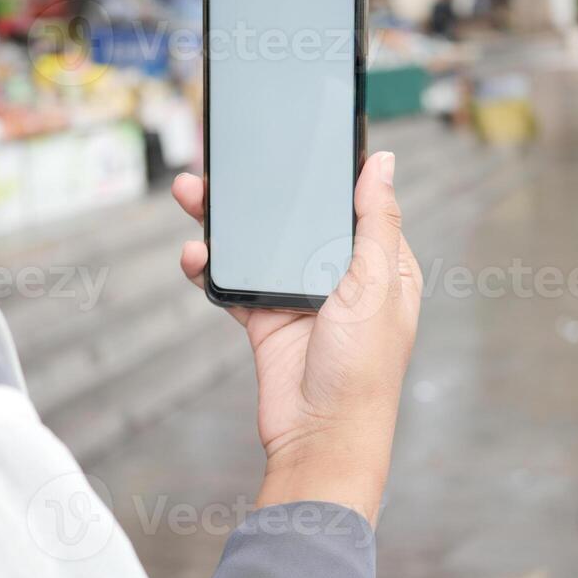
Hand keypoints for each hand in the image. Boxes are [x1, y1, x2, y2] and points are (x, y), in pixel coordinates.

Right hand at [172, 151, 421, 524]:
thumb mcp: (375, 286)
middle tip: (226, 162)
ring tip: (194, 196)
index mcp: (379, 265)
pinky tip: (195, 255)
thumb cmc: (363, 369)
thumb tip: (383, 163)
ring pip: (259, 246)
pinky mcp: (266, 320)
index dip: (324, 173)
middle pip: (296, 220)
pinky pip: (235, 284)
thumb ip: (375, 222)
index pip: (351, 203)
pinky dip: (212, 269)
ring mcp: (299, 298)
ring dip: (226, 224)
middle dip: (261, 192)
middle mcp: (339, 277)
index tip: (294, 139)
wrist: (320, 438)